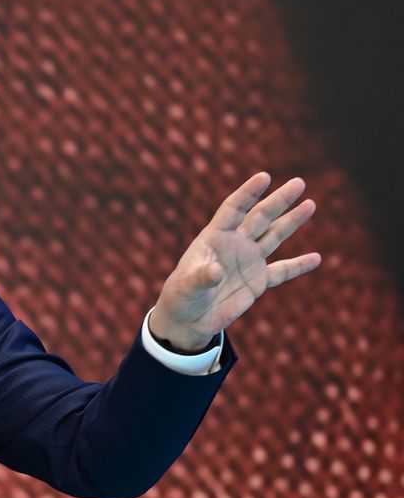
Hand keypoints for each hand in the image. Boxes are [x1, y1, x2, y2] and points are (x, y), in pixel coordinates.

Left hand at [150, 172, 321, 350]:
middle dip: (279, 200)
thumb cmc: (181, 297)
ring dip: (292, 221)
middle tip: (299, 182)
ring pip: (274, 236)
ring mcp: (248, 261)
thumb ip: (200, 277)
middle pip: (259, 217)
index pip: (233, 209)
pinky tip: (316, 258)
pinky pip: (282, 271)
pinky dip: (299, 266)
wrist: (188, 320)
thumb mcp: (186, 286)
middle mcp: (234, 244)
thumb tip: (215, 271)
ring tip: (310, 204)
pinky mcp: (257, 282)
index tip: (264, 177)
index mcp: (214, 238)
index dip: (248, 193)